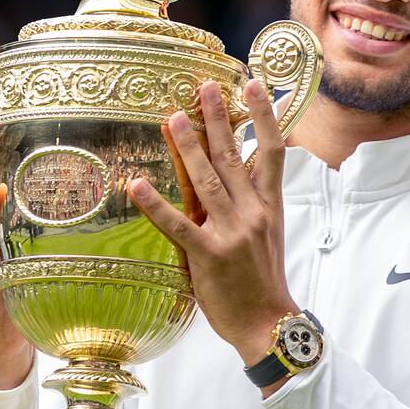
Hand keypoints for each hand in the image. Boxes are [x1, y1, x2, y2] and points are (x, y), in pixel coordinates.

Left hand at [129, 80, 298, 369]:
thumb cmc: (263, 280)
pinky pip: (178, 225)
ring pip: (207, 181)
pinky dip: (156, 204)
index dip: (264, 116)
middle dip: (217, 119)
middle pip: (233, 156)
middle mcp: (253, 213)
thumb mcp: (267, 235)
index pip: (272, 151)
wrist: (268, 323)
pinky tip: (137, 185)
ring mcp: (232, 233)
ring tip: (172, 118)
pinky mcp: (209, 256)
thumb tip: (229, 176)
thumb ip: (249, 204)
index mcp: (270, 206)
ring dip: (189, 147)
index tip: (255, 85)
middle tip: (203, 87)